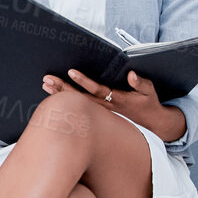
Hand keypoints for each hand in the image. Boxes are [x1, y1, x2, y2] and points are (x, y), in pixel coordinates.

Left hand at [45, 69, 186, 142]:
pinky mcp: (97, 116)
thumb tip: (132, 75)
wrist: (151, 125)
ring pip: (77, 104)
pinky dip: (66, 102)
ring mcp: (100, 112)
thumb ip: (141, 83)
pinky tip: (53, 96)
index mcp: (117, 99)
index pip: (97, 89)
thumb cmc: (148, 104)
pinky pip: (78, 109)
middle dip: (63, 88)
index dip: (84, 81)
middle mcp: (105, 107)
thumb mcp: (149, 92)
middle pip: (80, 98)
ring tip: (45, 85)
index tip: (71, 71)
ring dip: (60, 94)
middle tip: (47, 79)